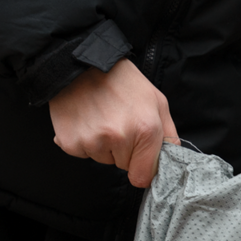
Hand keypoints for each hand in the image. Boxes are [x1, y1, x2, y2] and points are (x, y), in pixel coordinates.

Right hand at [48, 58, 177, 188]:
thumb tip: (170, 161)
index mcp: (146, 130)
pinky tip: (85, 119)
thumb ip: (168, 136)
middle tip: (116, 121)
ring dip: (102, 144)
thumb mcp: (157, 101)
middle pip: (123, 166)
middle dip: (122, 150)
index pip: (143, 177)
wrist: (81, 63)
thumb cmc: (122, 81)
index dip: (141, 167)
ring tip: (100, 116)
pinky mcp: (70, 142)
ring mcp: (93, 141)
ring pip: (102, 159)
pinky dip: (83, 140)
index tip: (137, 155)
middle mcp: (120, 138)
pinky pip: (82, 153)